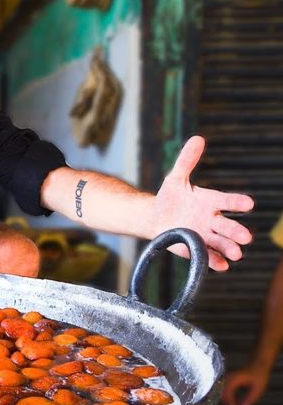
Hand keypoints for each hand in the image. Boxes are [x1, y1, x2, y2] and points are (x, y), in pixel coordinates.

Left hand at [151, 136, 253, 270]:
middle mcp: (212, 219)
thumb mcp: (175, 178)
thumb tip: (198, 138)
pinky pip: (208, 256)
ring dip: (229, 248)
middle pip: (227, 226)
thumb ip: (186, 161)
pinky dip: (215, 261)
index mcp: (210, 201)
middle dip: (236, 232)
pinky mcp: (196, 249)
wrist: (156, 216)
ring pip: (221, 243)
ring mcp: (206, 235)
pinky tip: (222, 266)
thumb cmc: (170, 196)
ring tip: (237, 254)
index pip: (227, 201)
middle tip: (246, 237)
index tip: (249, 204)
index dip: (237, 202)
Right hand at [221, 363, 269, 404]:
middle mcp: (228, 377)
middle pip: (222, 392)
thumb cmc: (258, 376)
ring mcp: (226, 377)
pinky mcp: (227, 379)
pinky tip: (233, 401)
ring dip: (226, 399)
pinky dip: (227, 396)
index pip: (228, 393)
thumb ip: (250, 399)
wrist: (258, 364)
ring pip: (221, 391)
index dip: (230, 403)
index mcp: (234, 379)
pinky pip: (223, 389)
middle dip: (227, 402)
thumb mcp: (258, 389)